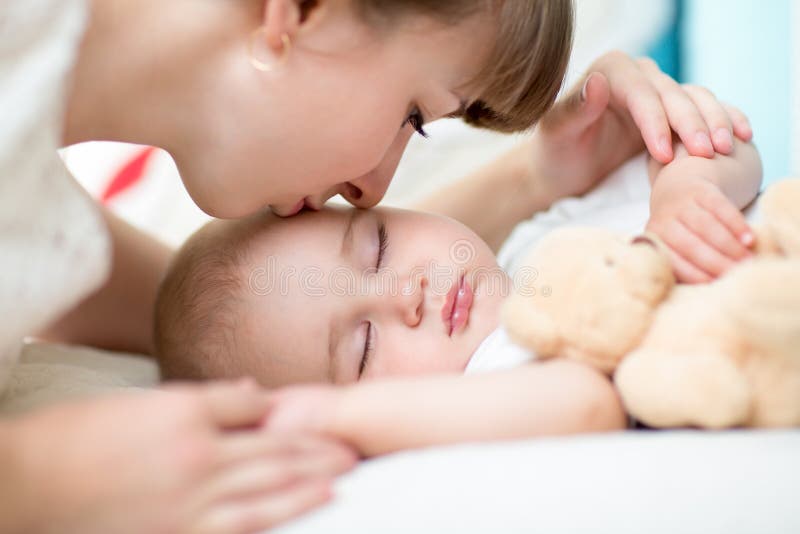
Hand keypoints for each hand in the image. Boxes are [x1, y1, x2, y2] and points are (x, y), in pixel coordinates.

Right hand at [7, 380, 355, 533]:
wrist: (28, 484)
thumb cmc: (78, 436)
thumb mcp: (140, 401)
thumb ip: (203, 398)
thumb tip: (252, 392)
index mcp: (186, 414)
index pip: (254, 408)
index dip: (287, 411)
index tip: (316, 414)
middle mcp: (197, 455)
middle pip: (273, 447)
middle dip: (316, 447)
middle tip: (351, 447)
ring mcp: (191, 499)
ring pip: (267, 487)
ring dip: (310, 481)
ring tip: (341, 477)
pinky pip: (241, 527)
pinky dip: (277, 518)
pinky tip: (303, 511)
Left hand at [528, 51, 752, 201]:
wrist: (563, 170)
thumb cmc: (555, 152)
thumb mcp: (557, 134)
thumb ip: (574, 109)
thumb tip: (598, 82)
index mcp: (610, 70)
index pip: (641, 92)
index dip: (656, 122)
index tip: (665, 155)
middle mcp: (638, 74)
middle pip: (673, 94)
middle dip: (692, 124)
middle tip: (708, 154)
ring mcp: (659, 92)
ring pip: (695, 99)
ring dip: (714, 122)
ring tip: (727, 149)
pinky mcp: (673, 113)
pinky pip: (705, 111)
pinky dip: (724, 121)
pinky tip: (742, 138)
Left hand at [646, 175, 754, 282]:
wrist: (677, 187)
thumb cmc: (678, 230)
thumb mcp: (671, 245)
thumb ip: (683, 265)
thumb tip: (706, 294)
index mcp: (655, 240)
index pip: (674, 261)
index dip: (695, 274)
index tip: (716, 285)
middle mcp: (664, 220)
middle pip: (691, 245)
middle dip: (716, 262)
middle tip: (737, 274)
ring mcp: (682, 204)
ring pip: (707, 227)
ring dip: (730, 246)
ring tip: (747, 260)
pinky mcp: (701, 190)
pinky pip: (721, 208)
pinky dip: (736, 225)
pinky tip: (749, 239)